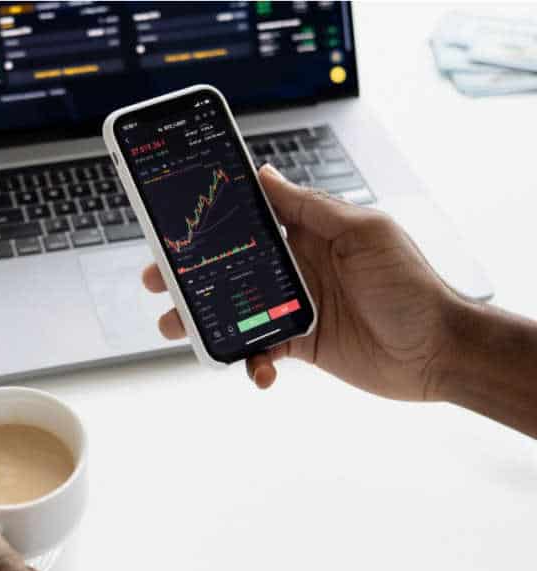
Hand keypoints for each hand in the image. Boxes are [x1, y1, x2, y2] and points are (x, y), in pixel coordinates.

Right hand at [143, 164, 461, 400]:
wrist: (438, 350)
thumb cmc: (410, 283)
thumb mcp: (364, 233)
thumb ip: (312, 208)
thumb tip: (267, 175)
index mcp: (306, 234)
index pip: (249, 220)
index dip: (210, 218)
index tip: (174, 220)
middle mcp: (294, 268)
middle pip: (227, 267)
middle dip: (188, 273)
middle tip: (156, 279)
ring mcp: (292, 307)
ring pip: (232, 310)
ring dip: (202, 320)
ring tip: (176, 328)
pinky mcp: (298, 344)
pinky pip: (259, 351)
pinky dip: (250, 363)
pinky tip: (257, 372)